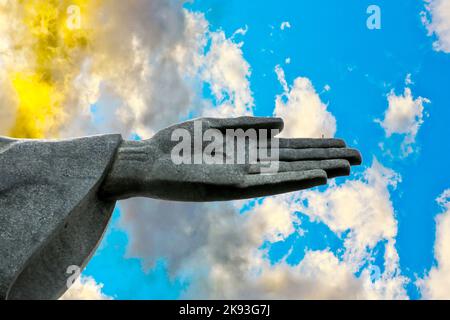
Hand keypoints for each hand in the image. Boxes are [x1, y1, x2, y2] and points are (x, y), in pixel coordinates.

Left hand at [100, 117, 361, 201]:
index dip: (318, 147)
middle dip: (327, 158)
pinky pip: (269, 183)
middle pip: (296, 161)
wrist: (147, 163)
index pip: (290, 149)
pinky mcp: (231, 186)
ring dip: (319, 170)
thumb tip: (284, 123)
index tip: (344, 144)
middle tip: (361, 157)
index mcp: (247, 152)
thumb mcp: (215, 128)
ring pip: (289, 173)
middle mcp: (250, 167)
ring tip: (348, 166)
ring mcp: (243, 178)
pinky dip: (295, 180)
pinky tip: (318, 176)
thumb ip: (248, 125)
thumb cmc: (178, 144)